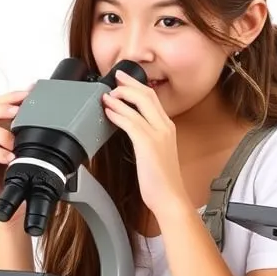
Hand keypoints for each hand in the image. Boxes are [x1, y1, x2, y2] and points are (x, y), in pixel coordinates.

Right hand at [0, 89, 29, 209]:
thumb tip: (48, 112)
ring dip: (2, 133)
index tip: (29, 92)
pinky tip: (11, 158)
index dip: (11, 97)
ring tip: (16, 143)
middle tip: (19, 112)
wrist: (15, 208)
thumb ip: (31, 133)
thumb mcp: (28, 152)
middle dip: (3, 108)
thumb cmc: (21, 179)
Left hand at [101, 70, 188, 216]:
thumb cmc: (161, 179)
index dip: (137, 86)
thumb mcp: (156, 152)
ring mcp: (157, 134)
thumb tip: (131, 128)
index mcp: (167, 127)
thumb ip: (147, 137)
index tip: (124, 81)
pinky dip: (118, 113)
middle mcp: (164, 127)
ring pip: (138, 104)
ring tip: (106, 94)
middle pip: (147, 95)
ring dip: (119, 97)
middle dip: (128, 84)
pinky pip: (130, 122)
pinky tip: (108, 111)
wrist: (169, 197)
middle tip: (115, 78)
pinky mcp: (147, 143)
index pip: (153, 98)